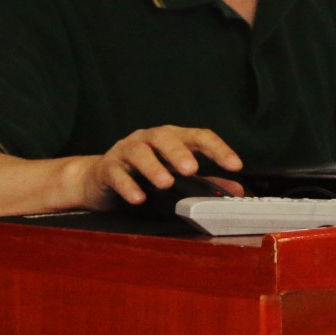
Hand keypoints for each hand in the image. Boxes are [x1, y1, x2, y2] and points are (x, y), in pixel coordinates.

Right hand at [79, 126, 242, 207]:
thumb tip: (237, 190)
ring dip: (153, 166)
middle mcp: (148, 139)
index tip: (235, 165)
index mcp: (171, 138)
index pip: (197, 136)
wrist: (98, 180)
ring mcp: (125, 151)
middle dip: (179, 152)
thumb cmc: (142, 174)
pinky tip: (138, 198)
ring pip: (139, 152)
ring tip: (166, 183)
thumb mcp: (176, 176)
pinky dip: (128, 185)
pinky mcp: (107, 168)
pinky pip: (116, 174)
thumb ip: (205, 182)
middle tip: (192, 169)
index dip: (218, 149)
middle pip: (164, 136)